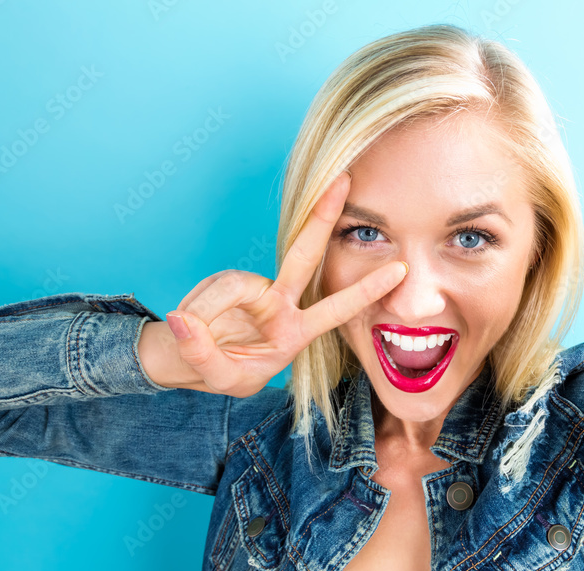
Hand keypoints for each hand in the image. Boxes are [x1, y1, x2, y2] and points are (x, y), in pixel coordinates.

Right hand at [139, 171, 407, 396]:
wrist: (188, 361)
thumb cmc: (222, 370)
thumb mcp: (221, 378)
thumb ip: (204, 354)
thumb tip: (184, 320)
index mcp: (296, 331)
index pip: (338, 309)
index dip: (367, 291)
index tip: (400, 270)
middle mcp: (281, 302)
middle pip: (304, 255)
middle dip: (323, 217)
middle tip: (342, 179)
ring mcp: (254, 288)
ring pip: (232, 287)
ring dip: (208, 311)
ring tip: (193, 333)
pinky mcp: (227, 280)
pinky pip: (211, 288)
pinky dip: (196, 308)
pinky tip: (189, 321)